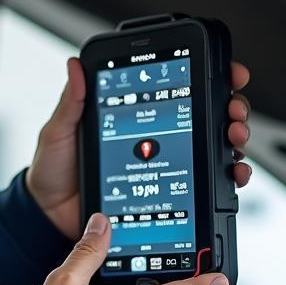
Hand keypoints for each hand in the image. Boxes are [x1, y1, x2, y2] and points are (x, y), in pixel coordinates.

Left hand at [27, 57, 253, 240]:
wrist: (52, 217)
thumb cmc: (55, 173)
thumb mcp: (60, 133)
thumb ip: (72, 103)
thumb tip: (76, 67)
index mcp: (135, 115)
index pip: (179, 87)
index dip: (210, 76)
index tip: (227, 73)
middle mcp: (156, 138)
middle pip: (208, 114)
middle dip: (231, 107)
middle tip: (233, 111)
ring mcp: (165, 165)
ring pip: (214, 147)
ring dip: (234, 139)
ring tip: (234, 139)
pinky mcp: (168, 194)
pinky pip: (204, 184)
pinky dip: (226, 177)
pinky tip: (231, 173)